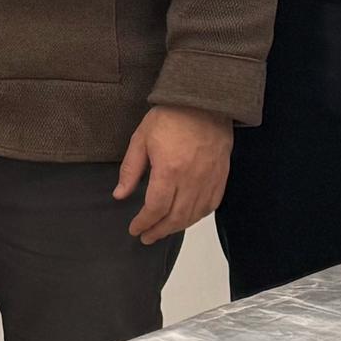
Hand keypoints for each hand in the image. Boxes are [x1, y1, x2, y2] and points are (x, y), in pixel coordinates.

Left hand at [114, 103, 232, 244]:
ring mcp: (209, 180)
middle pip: (176, 217)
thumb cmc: (170, 118)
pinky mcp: (221, 177)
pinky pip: (211, 205)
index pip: (156, 208)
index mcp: (169, 170)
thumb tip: (120, 195)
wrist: (206, 102)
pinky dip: (197, 217)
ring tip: (162, 231)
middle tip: (146, 237)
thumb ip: (130, 169)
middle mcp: (192, 180)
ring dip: (176, 227)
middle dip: (158, 230)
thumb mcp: (141, 139)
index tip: (134, 229)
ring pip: (194, 214)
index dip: (144, 222)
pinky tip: (186, 219)